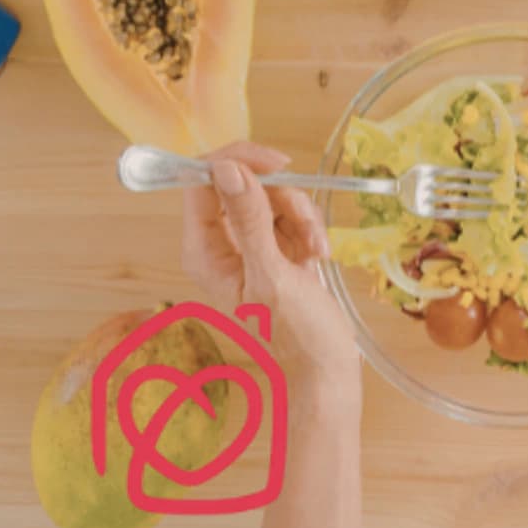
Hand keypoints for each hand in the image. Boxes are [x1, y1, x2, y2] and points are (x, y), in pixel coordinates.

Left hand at [182, 141, 359, 386]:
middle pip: (244, 184)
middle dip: (281, 197)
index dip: (238, 162)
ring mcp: (249, 244)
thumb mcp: (272, 274)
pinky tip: (318, 256)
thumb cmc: (294, 333)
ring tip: (314, 250)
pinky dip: (309, 228)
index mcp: (203, 250)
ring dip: (301, 216)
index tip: (276, 164)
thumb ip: (249, 220)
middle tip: (304, 224)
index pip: (204, 181)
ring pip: (272, 196)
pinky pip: (291, 214)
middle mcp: (220, 243)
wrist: (325, 364)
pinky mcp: (276, 247)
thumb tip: (226, 167)